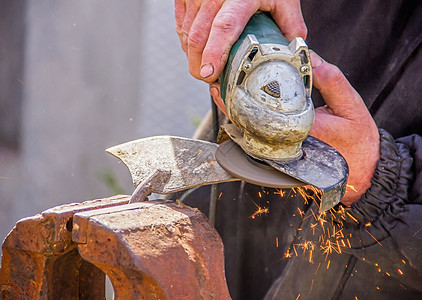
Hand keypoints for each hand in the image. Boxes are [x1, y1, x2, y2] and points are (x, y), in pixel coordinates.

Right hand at [175, 0, 306, 82]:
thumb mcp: (284, 1)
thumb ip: (292, 30)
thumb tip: (305, 63)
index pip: (224, 27)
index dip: (215, 53)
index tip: (210, 73)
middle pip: (198, 37)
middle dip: (200, 67)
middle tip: (211, 82)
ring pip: (186, 36)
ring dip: (194, 58)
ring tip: (208, 69)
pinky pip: (181, 28)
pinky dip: (188, 46)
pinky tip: (199, 53)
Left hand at [209, 51, 379, 205]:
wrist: (361, 173)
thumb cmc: (357, 141)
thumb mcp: (350, 105)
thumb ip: (330, 80)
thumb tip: (309, 57)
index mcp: (302, 128)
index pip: (266, 111)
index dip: (245, 96)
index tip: (231, 81)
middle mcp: (287, 145)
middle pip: (252, 125)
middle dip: (234, 107)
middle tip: (219, 89)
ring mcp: (283, 156)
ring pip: (252, 137)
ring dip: (237, 118)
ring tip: (225, 98)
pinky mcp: (282, 161)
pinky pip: (259, 145)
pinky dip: (248, 129)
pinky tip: (241, 115)